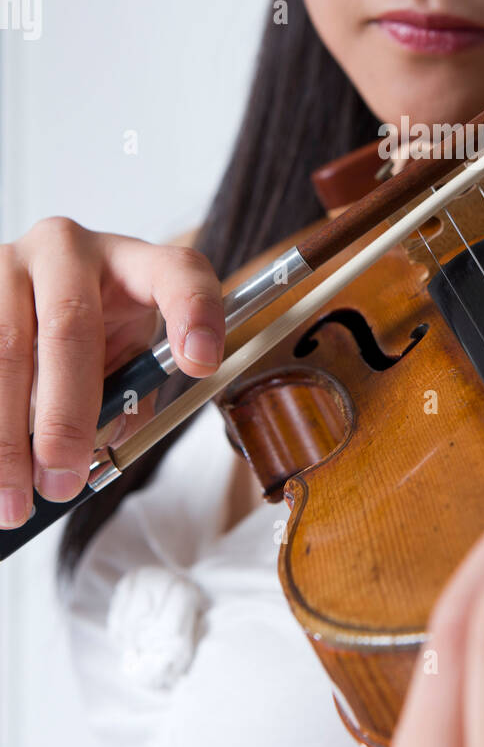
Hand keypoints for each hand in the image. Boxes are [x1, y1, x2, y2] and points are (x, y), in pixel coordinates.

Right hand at [0, 217, 224, 527]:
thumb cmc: (92, 328)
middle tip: (63, 479)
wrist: (30, 296)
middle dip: (66, 414)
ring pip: (4, 349)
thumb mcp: (124, 351)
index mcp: (130, 260)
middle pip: (69, 326)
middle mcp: (66, 248)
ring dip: (7, 434)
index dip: (195, 314)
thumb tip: (100, 450)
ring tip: (13, 498)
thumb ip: (129, 394)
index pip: (178, 273)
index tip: (202, 363)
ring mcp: (7, 262)